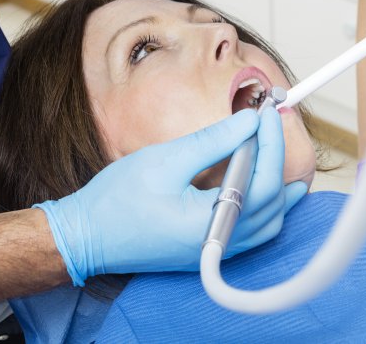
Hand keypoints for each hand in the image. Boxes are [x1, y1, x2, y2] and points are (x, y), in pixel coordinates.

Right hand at [35, 108, 306, 285]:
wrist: (86, 237)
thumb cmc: (116, 201)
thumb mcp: (166, 161)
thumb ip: (214, 141)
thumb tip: (249, 121)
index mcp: (211, 222)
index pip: (264, 182)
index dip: (271, 144)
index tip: (267, 115)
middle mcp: (220, 242)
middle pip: (273, 202)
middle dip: (277, 158)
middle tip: (269, 125)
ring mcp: (217, 249)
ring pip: (270, 222)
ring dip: (279, 187)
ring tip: (274, 150)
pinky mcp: (210, 248)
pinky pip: (255, 232)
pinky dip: (267, 206)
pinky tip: (264, 183)